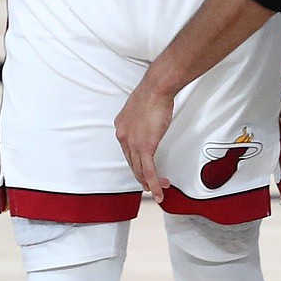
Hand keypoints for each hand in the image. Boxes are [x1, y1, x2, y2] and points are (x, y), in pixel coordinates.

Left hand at [114, 76, 175, 202]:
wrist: (157, 89)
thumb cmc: (152, 94)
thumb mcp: (139, 110)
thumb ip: (140, 122)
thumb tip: (147, 127)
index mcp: (121, 128)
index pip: (127, 152)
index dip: (136, 163)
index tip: (144, 169)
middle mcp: (123, 137)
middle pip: (132, 164)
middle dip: (143, 176)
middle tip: (153, 183)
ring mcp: (133, 143)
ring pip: (139, 171)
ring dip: (150, 183)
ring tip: (159, 188)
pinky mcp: (146, 147)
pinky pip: (149, 172)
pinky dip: (154, 185)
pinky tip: (158, 192)